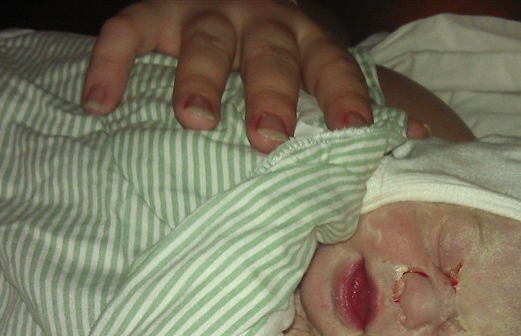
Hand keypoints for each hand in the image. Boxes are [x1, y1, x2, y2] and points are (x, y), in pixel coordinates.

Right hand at [81, 0, 373, 152]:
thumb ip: (358, 101)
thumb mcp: (317, 68)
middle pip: (269, 53)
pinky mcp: (153, 12)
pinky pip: (128, 31)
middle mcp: (259, 20)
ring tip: (193, 118)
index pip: (332, 64)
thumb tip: (421, 138)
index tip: (355, 130)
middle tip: (268, 137)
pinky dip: (112, 63)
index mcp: (306, 39)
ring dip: (198, 76)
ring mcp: (204, 12)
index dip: (345, 94)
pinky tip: (98, 103)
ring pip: (205, 39)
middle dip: (270, 93)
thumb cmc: (281, 53)